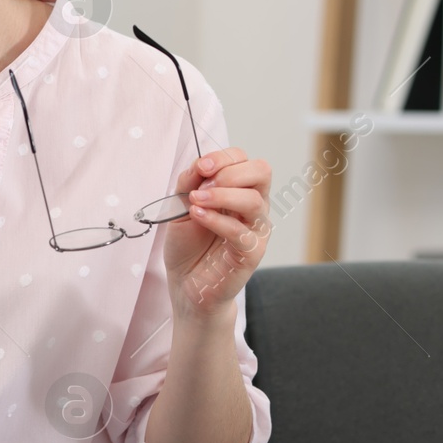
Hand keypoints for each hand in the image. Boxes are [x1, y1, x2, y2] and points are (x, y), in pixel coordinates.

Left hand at [162, 147, 271, 316]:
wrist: (187, 284)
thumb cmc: (188, 245)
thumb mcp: (180, 206)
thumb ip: (189, 182)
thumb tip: (200, 164)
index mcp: (240, 190)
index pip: (245, 160)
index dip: (223, 158)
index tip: (200, 168)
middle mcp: (254, 206)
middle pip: (261, 171)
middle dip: (229, 172)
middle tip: (202, 185)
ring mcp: (256, 229)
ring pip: (253, 200)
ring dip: (221, 195)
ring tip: (195, 202)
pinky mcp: (252, 253)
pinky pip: (241, 232)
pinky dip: (217, 220)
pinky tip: (198, 216)